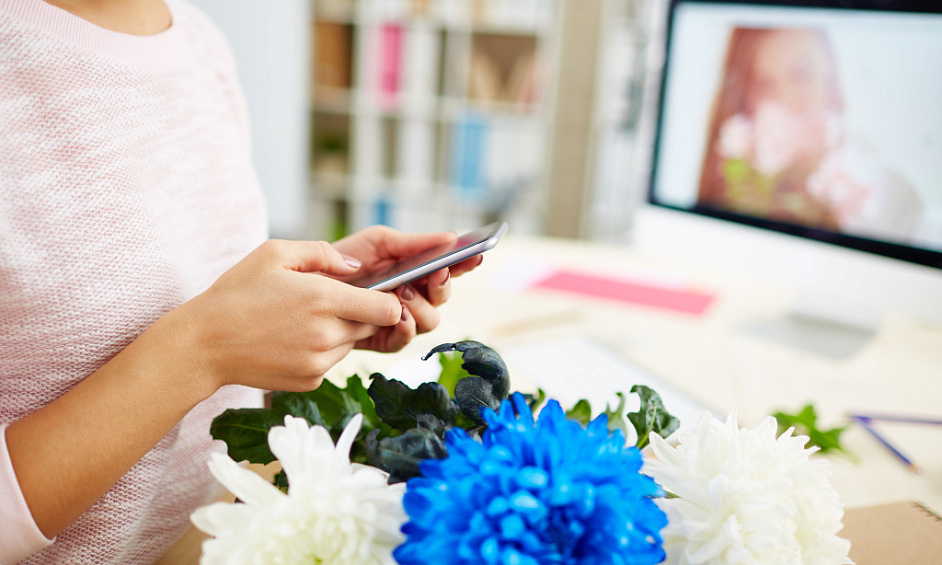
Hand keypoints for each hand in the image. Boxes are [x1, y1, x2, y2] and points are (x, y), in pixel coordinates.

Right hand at [168, 239, 401, 392]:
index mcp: (324, 299)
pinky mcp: (310, 381)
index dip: (387, 300)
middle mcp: (327, 335)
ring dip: (338, 332)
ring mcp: (319, 362)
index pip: (387, 309)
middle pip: (371, 326)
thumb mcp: (273, 254)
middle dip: (358, 313)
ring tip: (300, 321)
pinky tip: (291, 341)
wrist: (203, 345)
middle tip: (325, 304)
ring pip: (350, 344)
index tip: (373, 294)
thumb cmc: (236, 293)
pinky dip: (320, 352)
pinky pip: (331, 363)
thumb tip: (356, 267)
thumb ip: (322, 253)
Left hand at [331, 226, 483, 351]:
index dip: (466, 263)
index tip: (475, 254)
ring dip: (420, 306)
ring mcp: (402, 319)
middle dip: (442, 286)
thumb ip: (414, 243)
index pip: (450, 269)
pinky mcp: (385, 339)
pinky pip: (406, 339)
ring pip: (430, 320)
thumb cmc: (348, 260)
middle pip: (444, 297)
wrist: (313, 282)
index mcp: (418, 271)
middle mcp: (416, 297)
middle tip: (434, 274)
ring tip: (402, 292)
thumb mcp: (380, 242)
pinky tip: (398, 314)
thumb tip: (451, 237)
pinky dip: (405, 327)